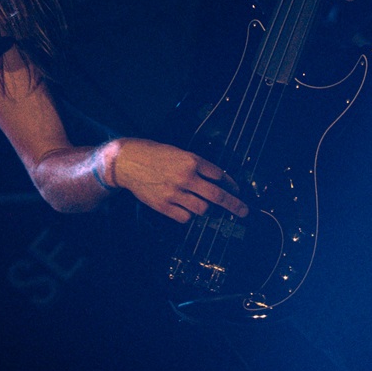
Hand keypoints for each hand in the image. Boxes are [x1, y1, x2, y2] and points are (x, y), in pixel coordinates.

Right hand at [108, 138, 247, 223]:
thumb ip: (197, 166)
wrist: (127, 161)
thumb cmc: (154, 154)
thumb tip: (216, 180)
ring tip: (201, 203)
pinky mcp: (164, 206)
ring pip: (203, 209)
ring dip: (206, 208)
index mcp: (191, 161)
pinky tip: (184, 206)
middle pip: (217, 196)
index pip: (219, 175)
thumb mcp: (179, 153)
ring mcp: (174, 193)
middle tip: (244, 211)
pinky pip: (185, 217)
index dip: (230, 184)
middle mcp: (185, 177)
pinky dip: (189, 214)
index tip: (237, 190)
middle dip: (234, 205)